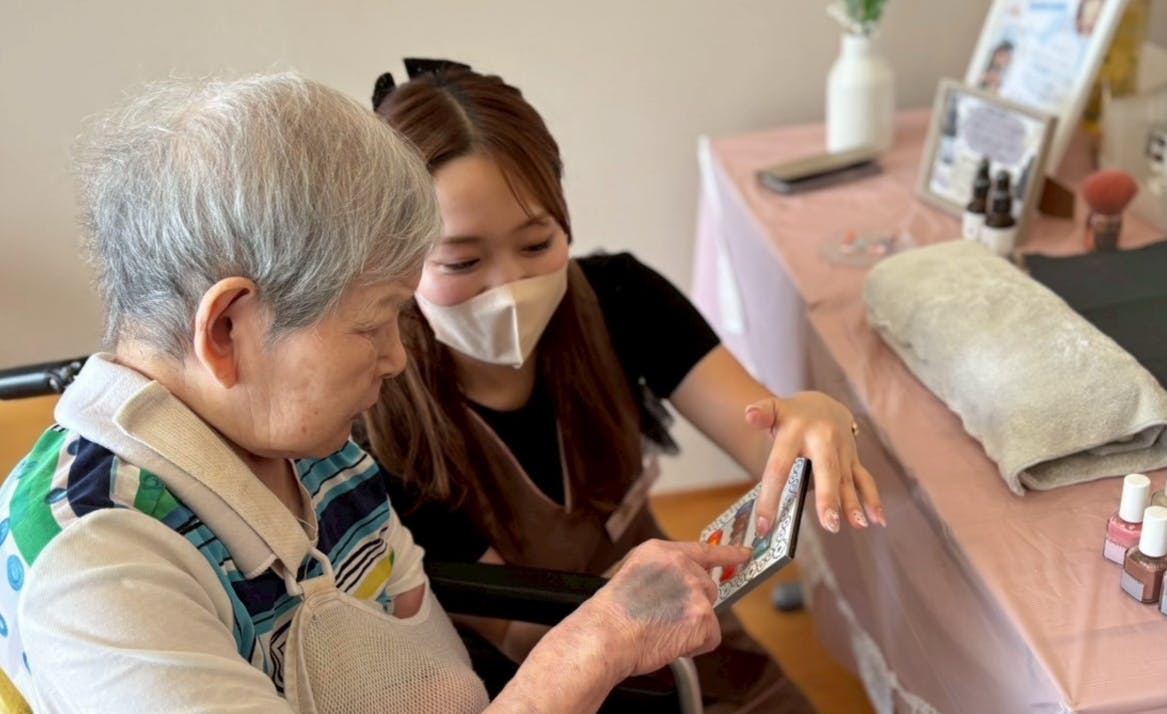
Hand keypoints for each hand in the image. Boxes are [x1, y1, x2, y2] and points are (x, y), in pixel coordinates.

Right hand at [580, 540, 748, 678]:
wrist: (606, 636)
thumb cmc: (611, 614)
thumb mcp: (631, 573)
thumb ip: (662, 571)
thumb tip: (680, 585)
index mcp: (662, 552)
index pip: (704, 550)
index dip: (727, 553)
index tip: (744, 553)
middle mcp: (683, 566)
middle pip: (707, 588)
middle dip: (693, 606)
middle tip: (665, 618)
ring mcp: (696, 591)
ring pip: (708, 614)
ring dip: (691, 626)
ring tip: (662, 629)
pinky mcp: (704, 617)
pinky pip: (710, 636)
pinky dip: (695, 645)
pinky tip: (671, 641)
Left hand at [745, 391, 884, 534]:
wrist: (823, 404)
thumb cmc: (792, 416)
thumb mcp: (773, 410)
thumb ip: (760, 414)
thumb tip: (749, 414)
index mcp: (796, 433)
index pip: (780, 468)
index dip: (770, 498)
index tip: (763, 525)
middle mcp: (822, 440)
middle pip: (825, 469)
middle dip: (828, 496)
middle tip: (828, 523)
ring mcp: (841, 450)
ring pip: (847, 478)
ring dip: (853, 503)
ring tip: (856, 525)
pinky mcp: (853, 459)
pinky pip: (864, 479)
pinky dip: (873, 499)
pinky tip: (878, 520)